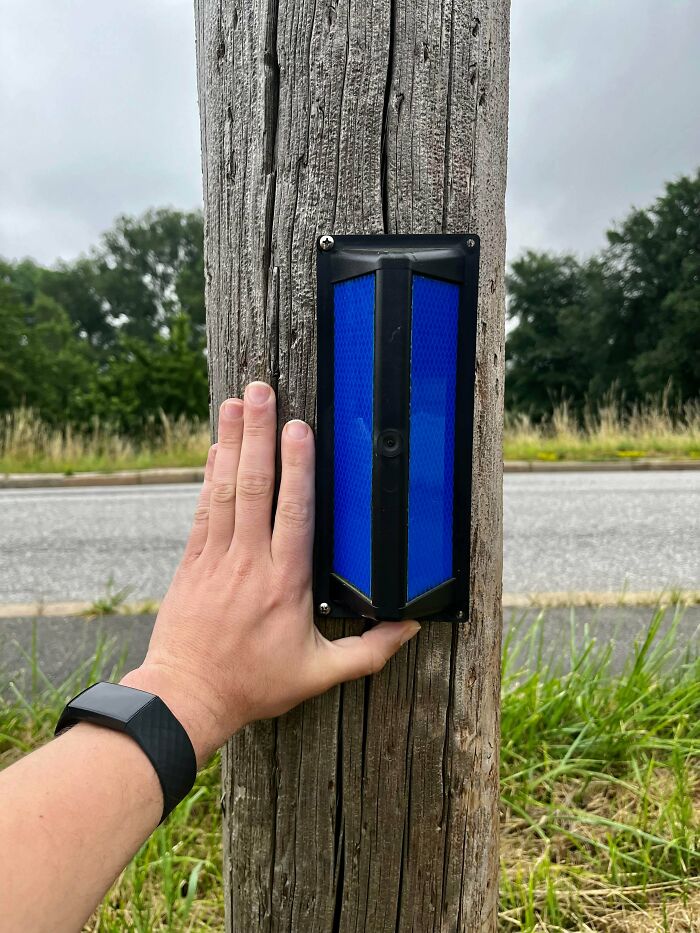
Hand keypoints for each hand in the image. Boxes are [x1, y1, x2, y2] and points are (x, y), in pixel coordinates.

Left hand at [121, 382, 419, 763]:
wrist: (186, 695)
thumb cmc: (254, 685)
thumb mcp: (320, 675)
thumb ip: (369, 651)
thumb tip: (411, 628)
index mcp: (285, 583)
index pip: (294, 512)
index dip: (297, 467)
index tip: (298, 428)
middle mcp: (250, 561)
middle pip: (255, 486)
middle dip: (259, 435)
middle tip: (262, 393)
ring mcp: (217, 558)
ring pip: (226, 489)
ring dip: (230, 442)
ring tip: (236, 402)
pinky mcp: (193, 562)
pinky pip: (204, 509)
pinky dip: (210, 475)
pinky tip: (215, 447)